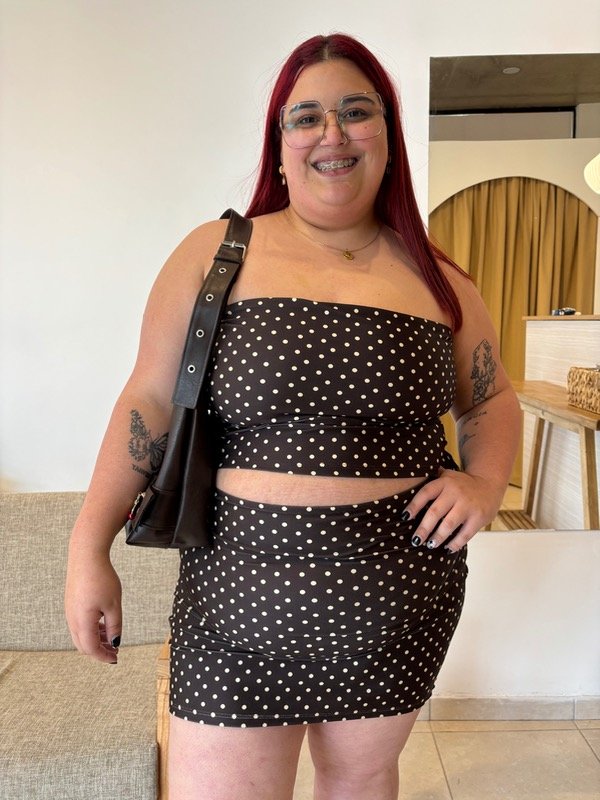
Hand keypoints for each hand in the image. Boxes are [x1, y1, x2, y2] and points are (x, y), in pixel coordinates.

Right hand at [65, 548, 122, 663]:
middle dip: (99, 651)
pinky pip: (78, 625)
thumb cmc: (101, 578)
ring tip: (110, 637)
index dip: (104, 656)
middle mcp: (72, 619)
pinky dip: (90, 630)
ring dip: (94, 640)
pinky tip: (102, 624)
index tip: (115, 658)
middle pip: (83, 645)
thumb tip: (115, 642)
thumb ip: (114, 626)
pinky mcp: (71, 605)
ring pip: (80, 636)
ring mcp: (69, 612)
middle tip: (114, 651)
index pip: (91, 648)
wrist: (86, 557)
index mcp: (83, 621)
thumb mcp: (114, 604)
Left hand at [403, 469, 502, 551]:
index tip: (404, 517)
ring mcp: (468, 505)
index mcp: (444, 482)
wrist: (489, 483)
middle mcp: (455, 492)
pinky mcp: (479, 517)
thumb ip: (432, 478)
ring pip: (449, 525)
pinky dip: (455, 543)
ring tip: (430, 545)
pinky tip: (448, 548)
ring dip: (438, 537)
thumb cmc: (462, 484)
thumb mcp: (448, 476)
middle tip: (416, 540)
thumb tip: (410, 478)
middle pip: (435, 512)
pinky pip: (465, 534)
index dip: (414, 505)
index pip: (426, 493)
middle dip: (423, 529)